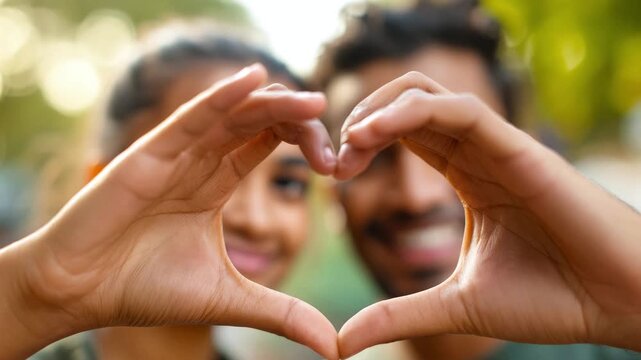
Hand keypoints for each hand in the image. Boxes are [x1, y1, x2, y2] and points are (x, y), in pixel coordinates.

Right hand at [0, 64, 337, 359]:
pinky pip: (191, 116)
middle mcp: (199, 160)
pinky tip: (251, 79)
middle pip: (259, 122)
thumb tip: (334, 347)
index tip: (337, 168)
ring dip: (273, 103)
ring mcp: (175, 153)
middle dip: (300, 125)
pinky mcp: (148, 153)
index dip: (305, 143)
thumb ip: (282, 313)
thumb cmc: (144, 289)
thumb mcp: (228, 299)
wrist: (80, 293)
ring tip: (315, 101)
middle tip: (337, 145)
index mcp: (217, 183)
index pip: (268, 143)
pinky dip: (221, 97)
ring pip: (232, 113)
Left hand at [336, 71, 640, 357]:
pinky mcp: (519, 149)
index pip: (404, 135)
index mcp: (466, 177)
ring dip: (380, 109)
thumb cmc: (551, 299)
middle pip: (406, 104)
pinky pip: (460, 110)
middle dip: (361, 123)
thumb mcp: (455, 307)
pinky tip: (376, 132)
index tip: (336, 174)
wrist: (618, 304)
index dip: (362, 144)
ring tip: (351, 143)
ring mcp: (498, 147)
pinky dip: (412, 111)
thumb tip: (342, 344)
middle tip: (336, 161)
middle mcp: (478, 154)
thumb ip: (398, 315)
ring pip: (427, 95)